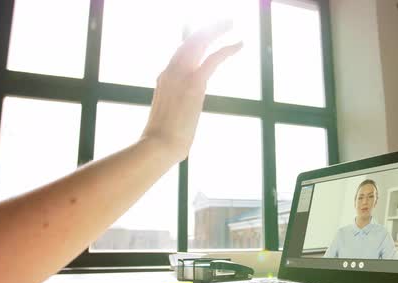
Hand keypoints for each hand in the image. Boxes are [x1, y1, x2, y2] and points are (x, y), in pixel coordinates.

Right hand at [141, 20, 242, 160]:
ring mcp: (181, 75)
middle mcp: (170, 71)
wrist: (158, 145)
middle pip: (189, 40)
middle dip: (206, 28)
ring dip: (215, 29)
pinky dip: (227, 48)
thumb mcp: (167, 119)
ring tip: (230, 21)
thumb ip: (175, 110)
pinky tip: (240, 43)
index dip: (194, 40)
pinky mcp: (194, 84)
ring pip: (199, 42)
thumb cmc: (162, 140)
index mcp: (164, 78)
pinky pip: (213, 58)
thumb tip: (180, 122)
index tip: (205, 34)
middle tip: (223, 21)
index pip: (180, 52)